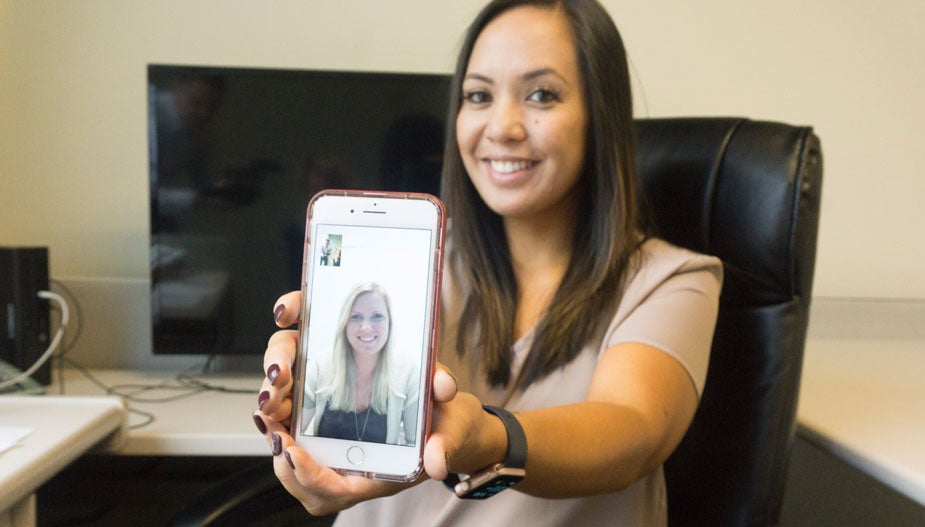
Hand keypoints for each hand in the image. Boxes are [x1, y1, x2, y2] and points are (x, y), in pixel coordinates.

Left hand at [254, 291, 462, 514]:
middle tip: (271, 425)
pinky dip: (284, 428)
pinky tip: (277, 405)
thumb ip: (446, 443)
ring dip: (277, 441)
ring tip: (268, 414)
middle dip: (282, 458)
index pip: (335, 491)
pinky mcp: (336, 442)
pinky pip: (300, 446)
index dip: (310, 477)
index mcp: (382, 475)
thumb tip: (437, 461)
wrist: (451, 423)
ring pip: (297, 465)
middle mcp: (358, 472)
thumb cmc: (450, 428)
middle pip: (306, 482)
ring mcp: (344, 459)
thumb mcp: (454, 429)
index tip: (293, 450)